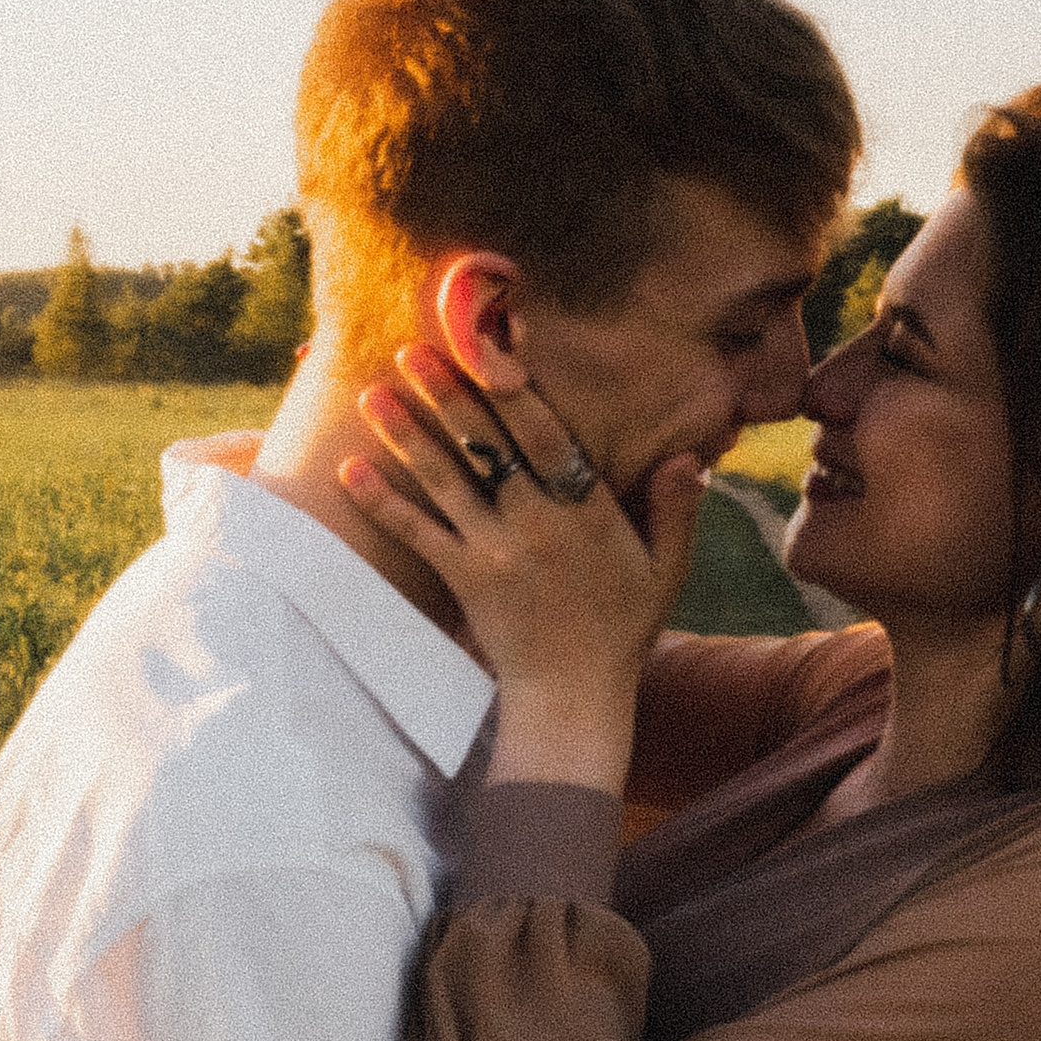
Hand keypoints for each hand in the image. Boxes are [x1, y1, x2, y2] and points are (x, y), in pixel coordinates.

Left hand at [340, 348, 706, 789]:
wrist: (573, 696)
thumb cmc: (621, 629)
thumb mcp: (663, 570)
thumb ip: (676, 511)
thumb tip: (691, 457)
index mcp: (587, 510)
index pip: (546, 435)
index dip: (515, 388)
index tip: (490, 345)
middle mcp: (537, 523)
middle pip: (487, 446)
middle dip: (448, 394)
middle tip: (412, 349)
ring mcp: (496, 552)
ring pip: (445, 481)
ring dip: (406, 435)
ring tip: (372, 395)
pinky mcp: (464, 580)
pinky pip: (417, 535)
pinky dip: (382, 503)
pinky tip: (348, 471)